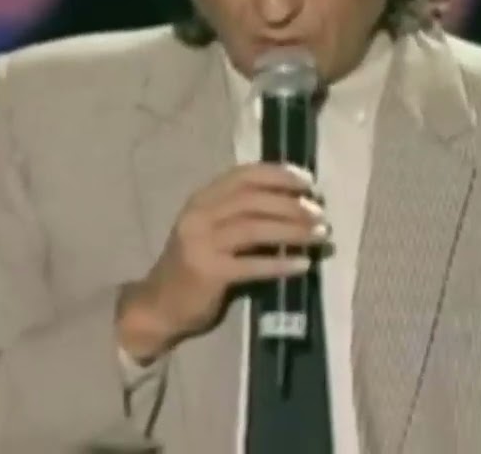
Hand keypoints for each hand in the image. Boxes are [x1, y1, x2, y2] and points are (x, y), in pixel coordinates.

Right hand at [116, 163, 326, 362]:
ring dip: (292, 230)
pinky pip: (252, 264)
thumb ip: (241, 213)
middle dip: (292, 204)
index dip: (279, 174)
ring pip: (255, 228)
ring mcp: (201, 244)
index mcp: (202, 199)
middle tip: (321, 214)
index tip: (308, 181)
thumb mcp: (211, 229)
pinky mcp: (208, 272)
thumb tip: (296, 204)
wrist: (158, 306)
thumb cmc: (193, 265)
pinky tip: (303, 265)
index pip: (244, 175)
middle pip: (253, 199)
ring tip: (320, 236)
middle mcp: (199, 215)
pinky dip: (280, 263)